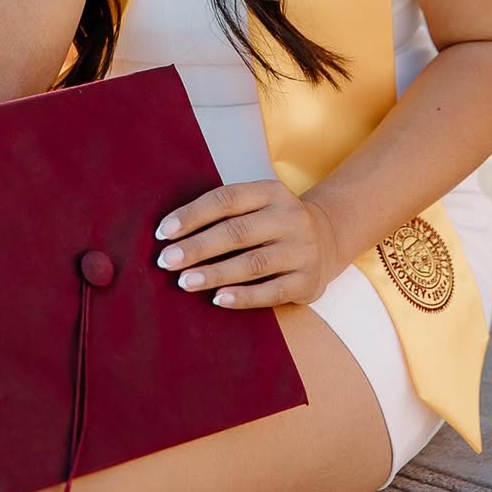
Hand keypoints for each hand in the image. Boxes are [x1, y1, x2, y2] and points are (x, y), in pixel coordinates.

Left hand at [153, 179, 345, 309]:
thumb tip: (172, 233)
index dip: (193, 214)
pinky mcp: (307, 281)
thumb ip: (225, 213)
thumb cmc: (274, 222)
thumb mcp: (258, 204)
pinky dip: (243, 297)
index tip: (163, 232)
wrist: (327, 238)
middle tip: (166, 260)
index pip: (226, 199)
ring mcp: (301, 250)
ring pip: (253, 263)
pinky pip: (272, 291)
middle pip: (236, 232)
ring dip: (215, 273)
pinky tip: (219, 299)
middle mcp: (289, 217)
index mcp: (271, 192)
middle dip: (197, 247)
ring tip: (185, 282)